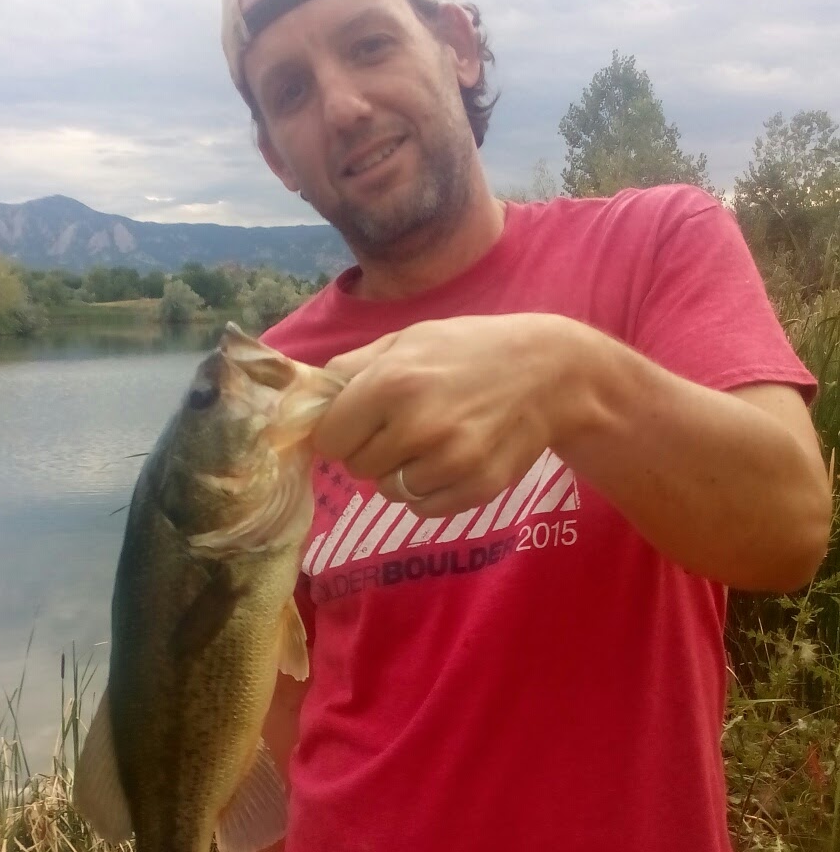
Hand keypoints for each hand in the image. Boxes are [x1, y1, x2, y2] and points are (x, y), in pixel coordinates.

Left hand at [314, 314, 585, 517]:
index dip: (342, 430)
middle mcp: (417, 425)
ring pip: (389, 491)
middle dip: (373, 450)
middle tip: (407, 425)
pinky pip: (422, 509)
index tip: (363, 421)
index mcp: (390, 383)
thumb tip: (302, 403)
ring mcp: (449, 462)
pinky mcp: (474, 488)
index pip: (329, 438)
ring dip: (402, 472)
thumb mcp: (406, 341)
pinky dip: (430, 491)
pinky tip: (453, 460)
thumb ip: (350, 370)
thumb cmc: (468, 351)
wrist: (549, 373)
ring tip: (435, 440)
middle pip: (357, 468)